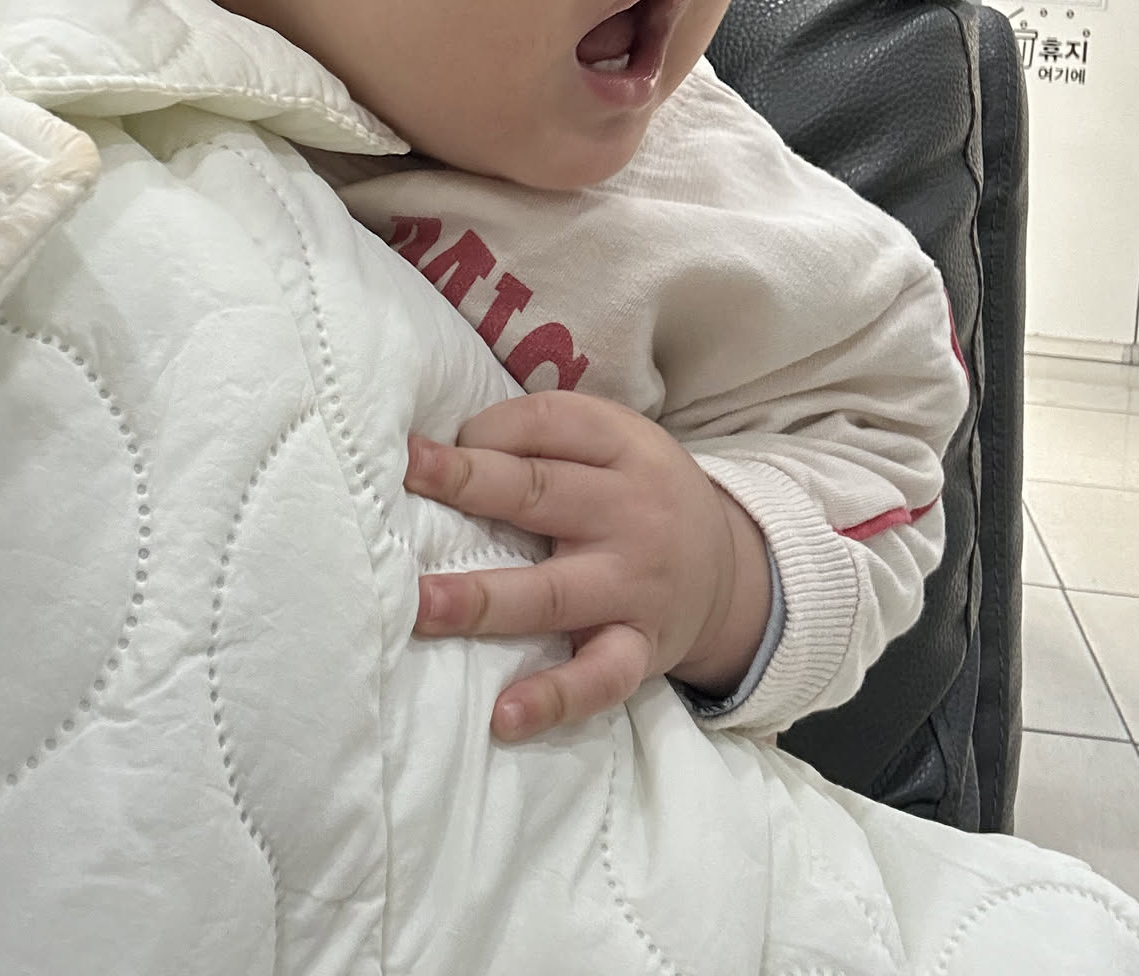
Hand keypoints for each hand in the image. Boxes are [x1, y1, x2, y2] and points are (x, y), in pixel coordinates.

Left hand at [405, 391, 771, 741]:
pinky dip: (555, 697)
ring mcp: (634, 585)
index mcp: (624, 446)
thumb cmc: (644, 494)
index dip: (485, 430)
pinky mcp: (641, 649)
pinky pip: (599, 677)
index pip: (547, 423)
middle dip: (469, 484)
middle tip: (407, 479)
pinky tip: (504, 715)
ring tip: (423, 607)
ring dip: (484, 600)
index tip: (429, 449)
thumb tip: (445, 442)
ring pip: (552, 592)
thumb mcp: (618, 442)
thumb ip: (548, 436)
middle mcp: (630, 512)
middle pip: (541, 493)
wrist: (731, 570)